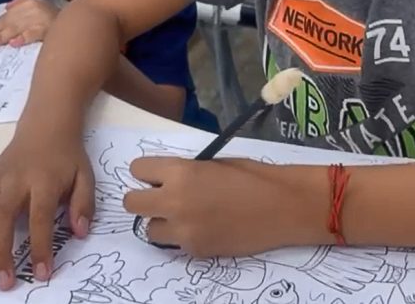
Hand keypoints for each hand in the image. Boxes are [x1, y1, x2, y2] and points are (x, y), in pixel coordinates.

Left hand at [0, 0, 58, 47]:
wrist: (78, 18)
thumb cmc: (55, 14)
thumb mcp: (38, 2)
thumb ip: (22, 2)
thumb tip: (7, 7)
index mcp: (26, 4)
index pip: (4, 17)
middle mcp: (30, 10)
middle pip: (7, 23)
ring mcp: (39, 20)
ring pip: (16, 29)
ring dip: (2, 37)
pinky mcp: (47, 29)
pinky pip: (33, 34)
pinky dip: (24, 38)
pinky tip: (15, 43)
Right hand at [0, 131, 94, 290]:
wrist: (45, 126)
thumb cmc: (65, 156)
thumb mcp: (84, 175)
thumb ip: (83, 204)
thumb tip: (79, 233)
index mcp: (43, 181)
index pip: (40, 217)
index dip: (40, 246)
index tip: (42, 273)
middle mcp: (14, 181)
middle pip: (0, 217)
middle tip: (3, 283)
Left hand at [123, 158, 319, 256]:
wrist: (282, 207)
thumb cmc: (252, 176)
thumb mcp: (211, 164)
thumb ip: (184, 172)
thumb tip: (165, 180)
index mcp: (180, 172)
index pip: (137, 169)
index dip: (147, 172)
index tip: (158, 176)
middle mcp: (174, 201)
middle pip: (131, 203)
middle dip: (144, 199)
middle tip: (163, 198)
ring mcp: (183, 230)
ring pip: (149, 229)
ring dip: (161, 222)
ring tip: (185, 216)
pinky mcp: (195, 250)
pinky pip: (174, 244)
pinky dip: (183, 237)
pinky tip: (205, 228)